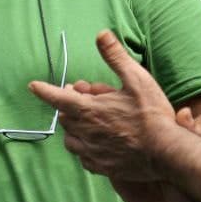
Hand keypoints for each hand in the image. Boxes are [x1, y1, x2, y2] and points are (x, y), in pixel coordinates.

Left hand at [29, 30, 180, 179]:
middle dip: (69, 106)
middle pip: (65, 118)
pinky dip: (85, 149)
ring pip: (71, 140)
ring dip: (75, 129)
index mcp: (89, 110)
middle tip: (84, 98)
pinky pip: (84, 158)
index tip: (33, 86)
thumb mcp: (136, 79)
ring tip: (89, 122)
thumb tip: (101, 34)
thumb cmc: (152, 114)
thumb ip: (115, 57)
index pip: (57, 98)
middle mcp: (86, 132)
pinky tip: (97, 144)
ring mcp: (93, 152)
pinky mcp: (102, 167)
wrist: (167, 152)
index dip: (43, 90)